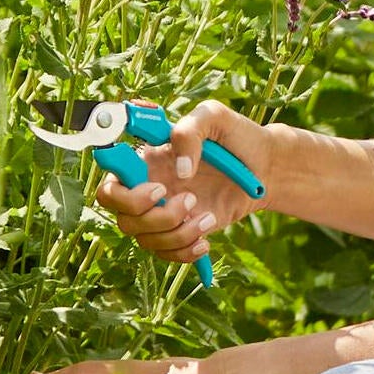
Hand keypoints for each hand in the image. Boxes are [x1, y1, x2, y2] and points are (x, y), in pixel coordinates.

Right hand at [92, 99, 271, 274]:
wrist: (265, 168)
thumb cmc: (236, 137)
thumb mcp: (214, 118)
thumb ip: (189, 133)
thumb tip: (180, 171)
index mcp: (146, 162)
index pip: (109, 187)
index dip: (124, 195)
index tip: (159, 188)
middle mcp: (147, 190)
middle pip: (124, 219)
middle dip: (156, 218)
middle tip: (191, 200)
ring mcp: (163, 213)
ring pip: (147, 241)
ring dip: (178, 235)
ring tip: (209, 217)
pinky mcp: (181, 232)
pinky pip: (167, 255)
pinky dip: (185, 252)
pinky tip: (205, 240)